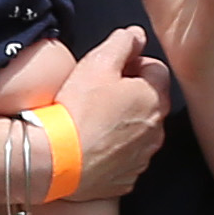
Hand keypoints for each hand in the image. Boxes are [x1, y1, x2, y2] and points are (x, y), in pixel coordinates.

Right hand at [46, 28, 174, 202]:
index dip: (132, 64)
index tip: (110, 70)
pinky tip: (91, 144)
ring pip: (139, 130)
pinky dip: (114, 150)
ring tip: (92, 121)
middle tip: (98, 94)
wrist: (55, 160)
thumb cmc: (77, 109)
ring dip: (123, 122)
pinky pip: (126, 157)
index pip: (156, 69)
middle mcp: (157, 129)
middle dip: (129, 94)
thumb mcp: (98, 62)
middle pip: (149, 101)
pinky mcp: (127, 178)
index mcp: (154, 98)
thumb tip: (136, 36)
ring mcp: (144, 157)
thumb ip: (122, 42)